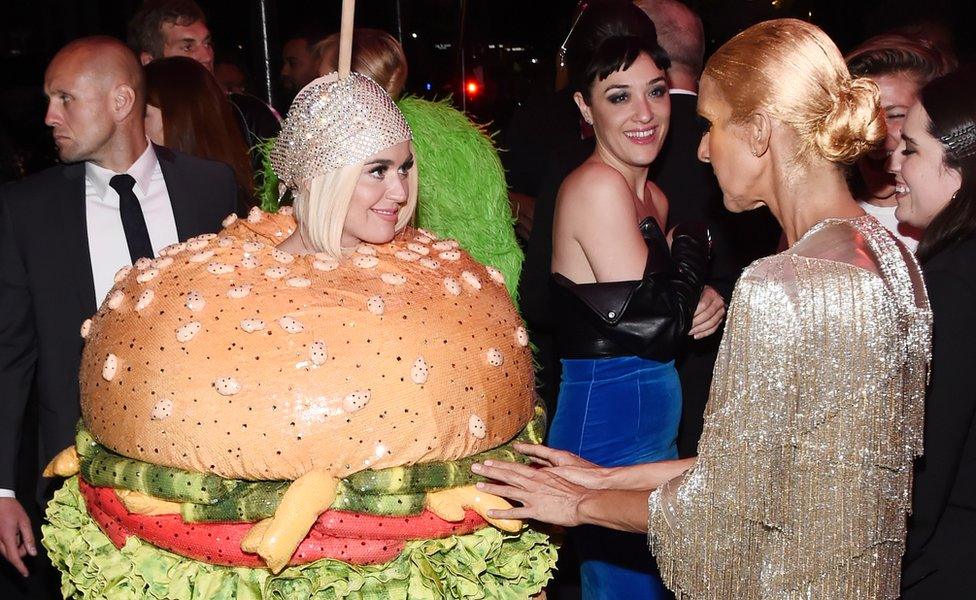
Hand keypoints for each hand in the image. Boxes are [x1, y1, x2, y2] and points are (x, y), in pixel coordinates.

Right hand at [0, 498, 34, 576]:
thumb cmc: (12, 509)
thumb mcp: (25, 521)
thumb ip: (28, 538)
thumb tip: (32, 553)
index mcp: (7, 537)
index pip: (14, 557)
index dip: (20, 567)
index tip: (26, 574)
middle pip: (11, 555)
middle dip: (20, 552)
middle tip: (26, 540)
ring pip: (6, 552)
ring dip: (15, 547)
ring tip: (19, 533)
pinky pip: (2, 546)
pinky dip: (10, 543)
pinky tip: (14, 533)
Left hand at [471, 459, 589, 526]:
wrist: (583, 501)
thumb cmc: (575, 488)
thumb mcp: (559, 476)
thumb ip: (547, 475)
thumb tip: (540, 471)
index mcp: (538, 474)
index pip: (515, 468)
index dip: (500, 465)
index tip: (488, 462)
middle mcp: (532, 483)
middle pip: (507, 475)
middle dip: (490, 471)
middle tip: (475, 468)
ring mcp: (532, 497)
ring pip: (507, 491)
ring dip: (491, 488)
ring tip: (477, 486)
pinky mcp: (535, 511)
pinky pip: (515, 512)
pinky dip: (502, 513)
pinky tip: (490, 514)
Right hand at [513, 443, 610, 488]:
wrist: (603, 483)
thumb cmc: (585, 476)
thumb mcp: (562, 473)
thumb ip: (548, 473)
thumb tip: (535, 473)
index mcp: (559, 456)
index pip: (539, 450)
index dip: (526, 448)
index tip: (516, 446)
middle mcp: (562, 459)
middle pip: (542, 455)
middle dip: (531, 454)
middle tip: (519, 454)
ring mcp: (567, 466)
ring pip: (548, 463)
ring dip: (538, 463)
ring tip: (527, 464)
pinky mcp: (571, 474)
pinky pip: (554, 470)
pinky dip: (547, 472)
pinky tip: (543, 477)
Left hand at [689, 285, 724, 338]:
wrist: (710, 293)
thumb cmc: (700, 293)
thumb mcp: (695, 293)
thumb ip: (691, 300)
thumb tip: (683, 309)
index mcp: (711, 294)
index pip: (703, 305)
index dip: (695, 312)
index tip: (686, 317)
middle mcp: (718, 302)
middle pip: (708, 315)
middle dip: (696, 322)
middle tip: (687, 326)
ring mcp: (721, 311)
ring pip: (712, 323)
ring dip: (699, 329)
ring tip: (690, 331)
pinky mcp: (721, 319)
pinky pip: (714, 328)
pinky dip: (705, 333)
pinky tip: (696, 335)